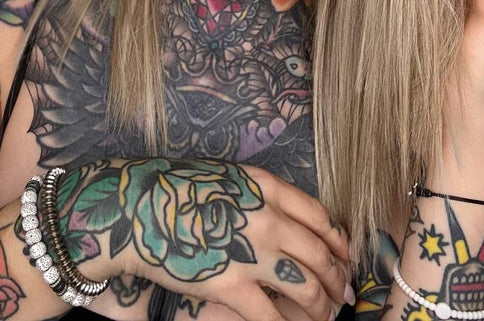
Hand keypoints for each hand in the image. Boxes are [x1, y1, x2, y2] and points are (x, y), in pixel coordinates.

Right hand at [113, 158, 352, 320]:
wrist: (138, 208)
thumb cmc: (179, 190)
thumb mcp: (229, 177)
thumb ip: (262, 196)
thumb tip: (290, 222)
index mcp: (266, 187)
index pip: (320, 216)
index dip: (339, 242)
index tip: (345, 256)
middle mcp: (266, 218)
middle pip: (319, 255)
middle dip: (337, 280)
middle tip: (342, 295)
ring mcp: (251, 252)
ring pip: (306, 288)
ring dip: (321, 307)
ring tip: (324, 316)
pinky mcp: (232, 286)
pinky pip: (273, 316)